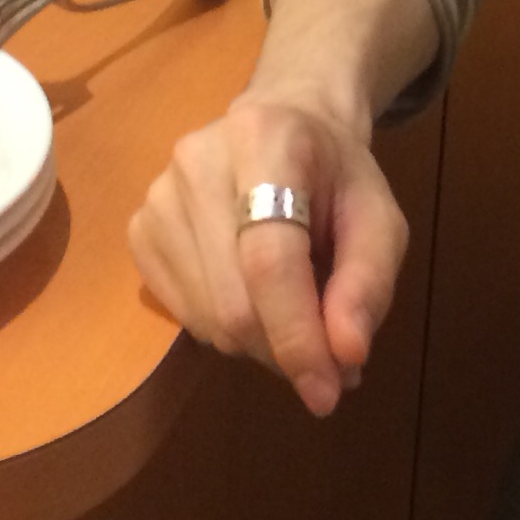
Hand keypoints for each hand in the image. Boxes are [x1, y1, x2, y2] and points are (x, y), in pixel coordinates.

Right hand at [129, 84, 407, 417]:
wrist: (284, 127)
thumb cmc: (336, 177)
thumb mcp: (379, 217)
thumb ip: (369, 282)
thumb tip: (346, 355)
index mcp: (264, 138)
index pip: (269, 258)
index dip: (297, 334)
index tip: (327, 393)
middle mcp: (196, 161)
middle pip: (233, 301)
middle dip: (285, 350)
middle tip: (328, 360)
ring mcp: (157, 197)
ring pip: (207, 320)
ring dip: (260, 345)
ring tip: (296, 313)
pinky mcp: (139, 230)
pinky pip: (184, 316)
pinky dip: (226, 331)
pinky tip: (254, 295)